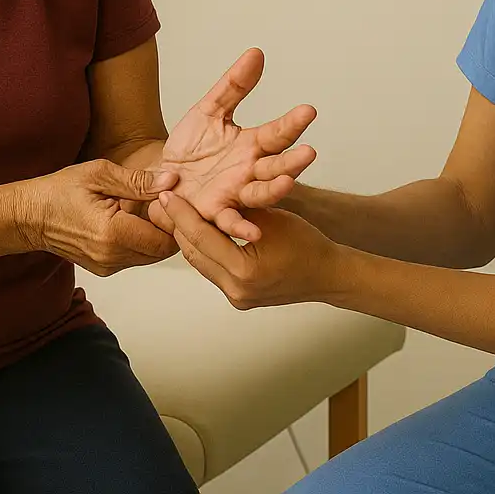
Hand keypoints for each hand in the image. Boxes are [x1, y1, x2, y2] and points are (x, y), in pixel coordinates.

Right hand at [17, 160, 179, 275]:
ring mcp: (107, 266)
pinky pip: (136, 257)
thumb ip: (138, 181)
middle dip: (168, 228)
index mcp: (113, 234)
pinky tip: (131, 220)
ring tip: (144, 209)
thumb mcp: (99, 174)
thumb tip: (171, 181)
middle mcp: (111, 257)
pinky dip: (141, 241)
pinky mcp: (105, 268)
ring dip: (155, 235)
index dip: (174, 219)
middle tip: (161, 202)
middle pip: (162, 251)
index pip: (166, 239)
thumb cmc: (60, 191)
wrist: (30, 216)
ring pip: (151, 256)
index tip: (169, 198)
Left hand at [152, 48, 317, 241]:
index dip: (292, 122)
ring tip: (288, 182)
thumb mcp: (209, 110)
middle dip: (293, 161)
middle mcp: (249, 171)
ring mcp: (235, 194)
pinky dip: (242, 227)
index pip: (277, 132)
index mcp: (251, 145)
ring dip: (275, 189)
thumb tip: (256, 53)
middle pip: (277, 166)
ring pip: (261, 193)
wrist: (161, 179)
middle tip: (309, 152)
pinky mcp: (215, 213)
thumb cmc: (191, 148)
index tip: (309, 110)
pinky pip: (231, 221)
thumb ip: (234, 85)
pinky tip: (253, 233)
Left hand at [159, 192, 344, 309]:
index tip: (166, 195)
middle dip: (179, 226)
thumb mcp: (270, 218)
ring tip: (178, 215)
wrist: (328, 275)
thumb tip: (207, 195)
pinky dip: (206, 251)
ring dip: (190, 239)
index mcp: (244, 269)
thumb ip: (239, 210)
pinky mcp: (239, 299)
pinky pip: (214, 271)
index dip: (181, 213)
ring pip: (201, 263)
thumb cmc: (307, 243)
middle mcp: (236, 289)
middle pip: (194, 253)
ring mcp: (237, 297)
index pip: (201, 237)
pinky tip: (200, 232)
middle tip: (166, 203)